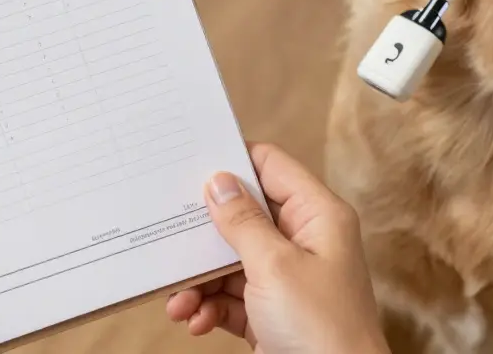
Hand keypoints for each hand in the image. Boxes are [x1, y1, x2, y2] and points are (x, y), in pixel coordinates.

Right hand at [166, 144, 387, 353]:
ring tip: (180, 300)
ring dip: (200, 280)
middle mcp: (304, 242)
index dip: (232, 161)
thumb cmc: (322, 330)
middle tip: (170, 235)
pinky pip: (230, 297)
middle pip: (242, 217)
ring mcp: (287, 279)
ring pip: (230, 262)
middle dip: (204, 234)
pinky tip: (195, 320)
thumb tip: (219, 181)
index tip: (190, 164)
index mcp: (317, 216)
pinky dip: (209, 307)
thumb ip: (242, 221)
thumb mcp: (274, 267)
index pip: (271, 166)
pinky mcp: (272, 312)